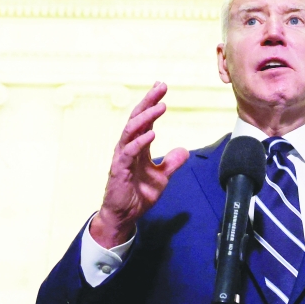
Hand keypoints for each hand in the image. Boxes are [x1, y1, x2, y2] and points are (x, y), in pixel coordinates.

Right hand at [90, 82, 188, 247]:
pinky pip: (129, 152)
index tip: (161, 87)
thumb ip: (172, 163)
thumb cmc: (138, 194)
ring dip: (146, 118)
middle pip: (137, 119)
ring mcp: (123, 157)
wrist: (125, 215)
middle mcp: (128, 147)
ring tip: (159, 106)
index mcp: (138, 146)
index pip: (145, 120)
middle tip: (160, 87)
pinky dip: (140, 142)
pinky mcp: (120, 169)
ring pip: (132, 131)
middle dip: (149, 102)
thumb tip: (184, 151)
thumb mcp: (162, 177)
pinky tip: (152, 133)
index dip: (153, 103)